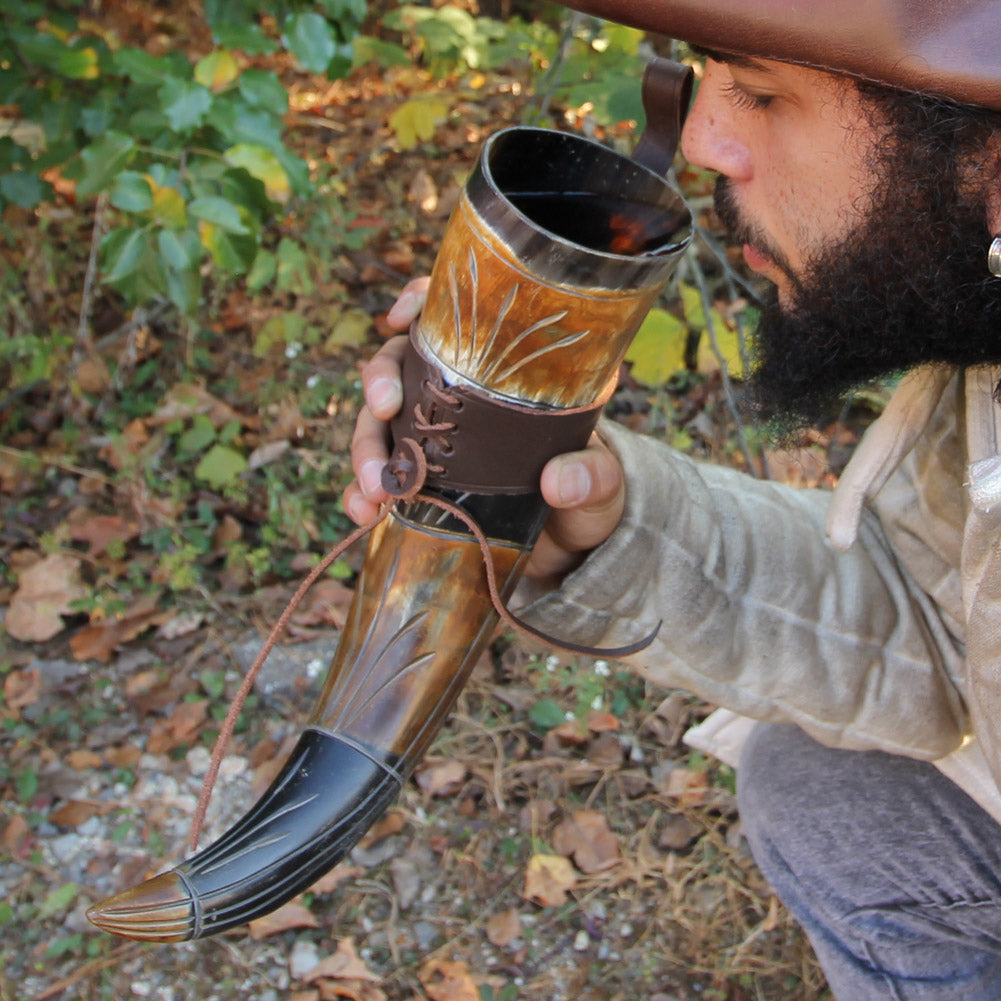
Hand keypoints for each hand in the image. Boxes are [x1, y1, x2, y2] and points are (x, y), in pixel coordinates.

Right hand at [343, 277, 624, 580]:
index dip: (418, 303)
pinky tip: (363, 512)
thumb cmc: (593, 494)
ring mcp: (434, 438)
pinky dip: (361, 493)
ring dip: (365, 448)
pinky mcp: (421, 481)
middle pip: (399, 365)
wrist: (576, 546)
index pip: (452, 318)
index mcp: (501, 374)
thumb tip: (558, 482)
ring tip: (374, 490)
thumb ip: (593, 477)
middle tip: (383, 410)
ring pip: (378, 423)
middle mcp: (460, 397)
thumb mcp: (604, 482)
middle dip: (378, 382)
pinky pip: (379, 478)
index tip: (400, 318)